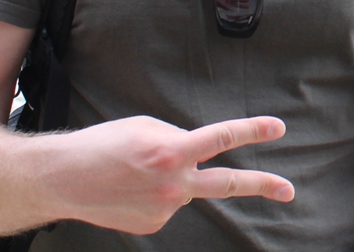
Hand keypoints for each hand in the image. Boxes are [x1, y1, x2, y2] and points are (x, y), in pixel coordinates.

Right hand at [42, 115, 294, 233]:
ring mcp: (165, 209)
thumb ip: (179, 138)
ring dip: (172, 179)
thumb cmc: (103, 145)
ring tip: (134, 173)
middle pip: (228, 184)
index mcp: (173, 150)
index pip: (223, 137)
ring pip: (185, 189)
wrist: (63, 179)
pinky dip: (154, 195)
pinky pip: (167, 204)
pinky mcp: (153, 225)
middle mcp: (173, 183)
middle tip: (289, 190)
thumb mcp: (146, 127)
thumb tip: (198, 153)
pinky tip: (130, 190)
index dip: (253, 131)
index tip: (279, 128)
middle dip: (263, 186)